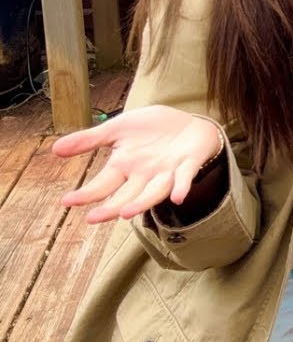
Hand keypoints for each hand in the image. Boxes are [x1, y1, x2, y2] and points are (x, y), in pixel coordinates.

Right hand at [52, 106, 222, 223]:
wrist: (188, 123)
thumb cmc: (151, 129)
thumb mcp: (117, 129)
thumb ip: (89, 140)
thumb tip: (54, 149)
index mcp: (125, 166)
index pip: (102, 185)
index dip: (87, 194)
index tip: (67, 201)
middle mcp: (144, 175)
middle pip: (125, 196)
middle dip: (110, 208)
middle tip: (93, 218)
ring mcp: (167, 172)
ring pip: (153, 193)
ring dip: (141, 203)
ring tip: (126, 213)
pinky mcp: (188, 165)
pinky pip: (185, 178)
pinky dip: (181, 187)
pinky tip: (179, 197)